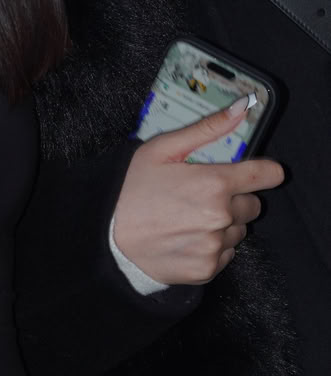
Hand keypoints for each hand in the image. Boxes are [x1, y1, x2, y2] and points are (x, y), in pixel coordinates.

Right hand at [112, 98, 284, 285]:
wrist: (107, 238)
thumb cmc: (131, 189)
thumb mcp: (162, 149)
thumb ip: (207, 129)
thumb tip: (243, 107)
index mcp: (214, 183)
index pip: (268, 175)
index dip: (264, 171)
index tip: (257, 173)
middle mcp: (221, 216)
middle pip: (253, 205)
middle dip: (235, 198)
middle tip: (202, 196)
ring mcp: (215, 245)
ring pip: (239, 230)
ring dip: (224, 224)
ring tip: (191, 219)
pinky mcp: (207, 268)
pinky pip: (226, 254)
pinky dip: (212, 246)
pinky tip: (186, 238)